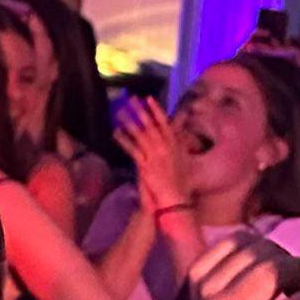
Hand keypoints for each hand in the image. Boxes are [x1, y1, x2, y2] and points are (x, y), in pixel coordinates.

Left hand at [115, 98, 191, 224]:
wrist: (174, 200)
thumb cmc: (180, 184)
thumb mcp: (184, 161)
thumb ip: (180, 146)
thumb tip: (178, 134)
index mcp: (175, 146)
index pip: (165, 123)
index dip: (156, 110)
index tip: (149, 99)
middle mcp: (165, 148)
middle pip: (150, 125)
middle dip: (140, 111)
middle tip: (130, 99)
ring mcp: (154, 155)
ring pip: (140, 134)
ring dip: (129, 121)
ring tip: (119, 111)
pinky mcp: (145, 165)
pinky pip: (132, 148)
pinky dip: (123, 139)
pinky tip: (115, 132)